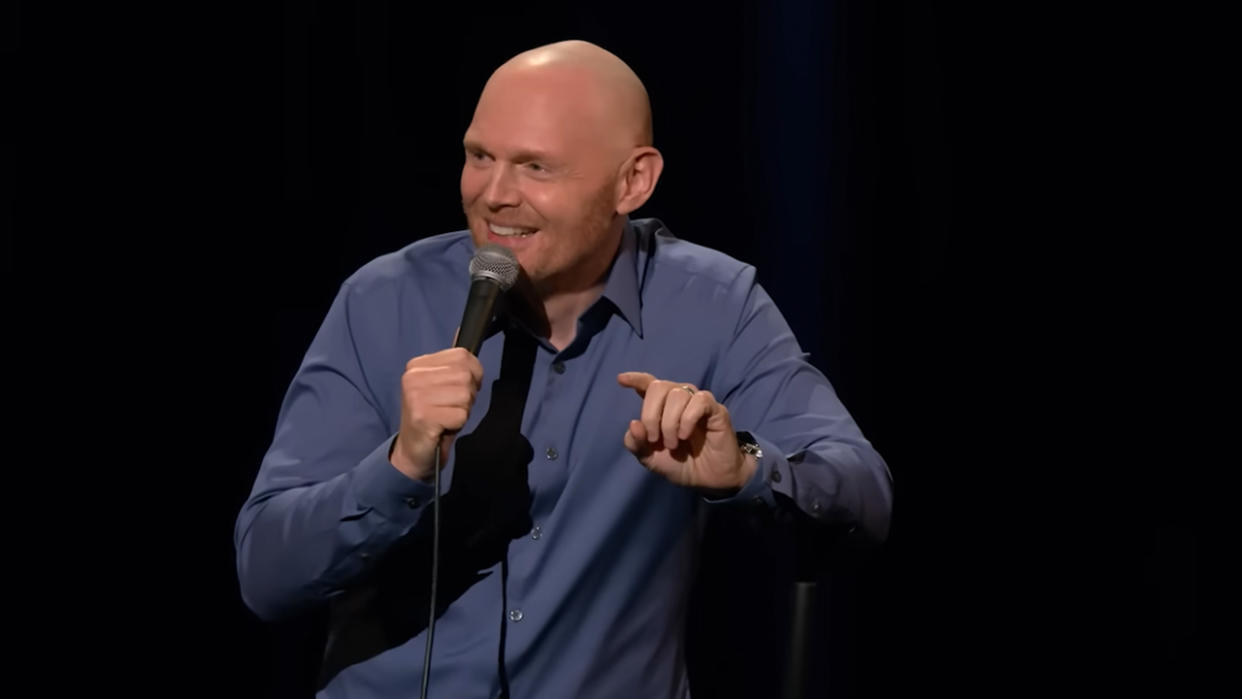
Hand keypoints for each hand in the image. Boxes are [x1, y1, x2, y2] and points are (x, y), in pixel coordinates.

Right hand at [390, 348, 482, 480]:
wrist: (413, 451)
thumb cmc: (433, 416)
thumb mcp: (441, 384)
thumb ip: (452, 361)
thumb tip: (462, 330)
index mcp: (417, 365)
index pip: (463, 356)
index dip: (473, 375)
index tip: (458, 391)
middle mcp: (413, 377)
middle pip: (466, 375)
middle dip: (467, 395)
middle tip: (451, 407)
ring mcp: (416, 396)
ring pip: (465, 395)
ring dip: (462, 411)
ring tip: (446, 416)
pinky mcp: (422, 416)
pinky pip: (460, 415)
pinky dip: (457, 424)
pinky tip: (443, 427)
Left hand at [616, 372, 755, 491]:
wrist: (707, 479)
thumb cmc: (679, 464)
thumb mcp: (650, 458)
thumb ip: (636, 443)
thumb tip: (634, 423)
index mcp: (661, 406)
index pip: (648, 383)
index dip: (635, 378)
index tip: (621, 380)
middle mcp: (679, 399)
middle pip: (658, 387)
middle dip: (650, 414)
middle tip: (653, 439)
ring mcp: (697, 402)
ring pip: (677, 394)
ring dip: (669, 422)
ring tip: (673, 443)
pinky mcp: (715, 409)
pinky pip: (699, 401)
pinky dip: (687, 419)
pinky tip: (685, 435)